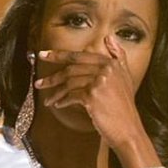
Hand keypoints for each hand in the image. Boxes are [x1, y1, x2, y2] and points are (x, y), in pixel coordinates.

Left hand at [34, 35, 158, 165]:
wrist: (128, 129)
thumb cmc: (124, 107)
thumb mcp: (125, 77)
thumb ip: (118, 56)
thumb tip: (109, 38)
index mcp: (111, 63)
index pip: (80, 55)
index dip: (60, 55)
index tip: (46, 55)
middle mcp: (106, 69)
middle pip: (72, 68)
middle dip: (52, 75)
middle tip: (39, 80)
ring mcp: (100, 82)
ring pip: (69, 82)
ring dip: (55, 92)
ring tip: (48, 99)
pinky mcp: (93, 95)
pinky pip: (71, 96)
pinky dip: (62, 101)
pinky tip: (58, 105)